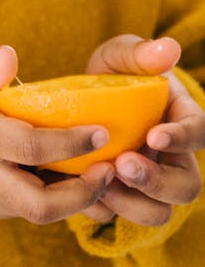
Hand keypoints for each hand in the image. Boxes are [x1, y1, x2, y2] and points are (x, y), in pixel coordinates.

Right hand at [0, 45, 113, 223]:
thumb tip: (10, 57)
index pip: (30, 146)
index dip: (72, 143)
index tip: (102, 130)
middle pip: (40, 205)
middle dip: (84, 193)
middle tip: (111, 168)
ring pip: (35, 212)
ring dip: (71, 198)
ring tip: (98, 172)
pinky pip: (20, 208)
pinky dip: (47, 196)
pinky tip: (64, 175)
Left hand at [82, 34, 204, 225]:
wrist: (74, 103)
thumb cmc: (110, 75)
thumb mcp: (119, 56)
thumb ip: (140, 53)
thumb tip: (170, 48)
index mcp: (180, 120)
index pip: (198, 132)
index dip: (181, 138)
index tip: (154, 135)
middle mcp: (171, 159)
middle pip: (185, 186)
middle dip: (157, 181)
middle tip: (123, 163)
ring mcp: (147, 183)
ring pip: (157, 212)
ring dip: (131, 203)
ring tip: (100, 182)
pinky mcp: (119, 198)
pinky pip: (118, 218)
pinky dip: (100, 209)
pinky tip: (79, 189)